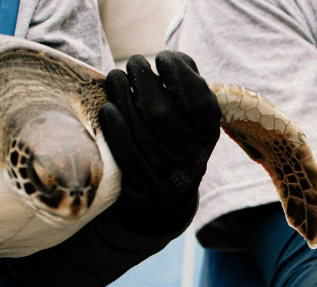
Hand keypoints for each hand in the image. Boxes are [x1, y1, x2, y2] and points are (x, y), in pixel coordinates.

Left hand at [98, 52, 221, 233]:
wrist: (165, 199)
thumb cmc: (173, 140)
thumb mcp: (191, 120)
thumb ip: (188, 88)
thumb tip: (174, 60)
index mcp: (208, 136)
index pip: (200, 103)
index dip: (181, 75)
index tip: (165, 58)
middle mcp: (193, 157)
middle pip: (162, 113)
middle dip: (143, 79)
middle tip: (134, 63)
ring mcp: (169, 175)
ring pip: (140, 130)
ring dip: (122, 96)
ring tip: (115, 78)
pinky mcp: (145, 189)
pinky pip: (126, 154)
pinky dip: (115, 128)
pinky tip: (108, 109)